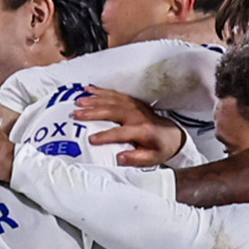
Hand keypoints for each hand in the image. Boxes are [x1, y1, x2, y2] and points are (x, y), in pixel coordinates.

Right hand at [70, 90, 186, 166]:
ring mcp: (134, 106)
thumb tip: (119, 158)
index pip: (120, 132)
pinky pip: (114, 93)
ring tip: (79, 101)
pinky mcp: (132, 101)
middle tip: (76, 114)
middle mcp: (137, 115)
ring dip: (94, 99)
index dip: (106, 136)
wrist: (172, 134)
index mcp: (142, 130)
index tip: (91, 140)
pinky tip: (88, 89)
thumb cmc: (160, 148)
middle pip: (112, 111)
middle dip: (93, 112)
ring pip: (112, 99)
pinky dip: (100, 91)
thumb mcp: (152, 158)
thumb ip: (136, 159)